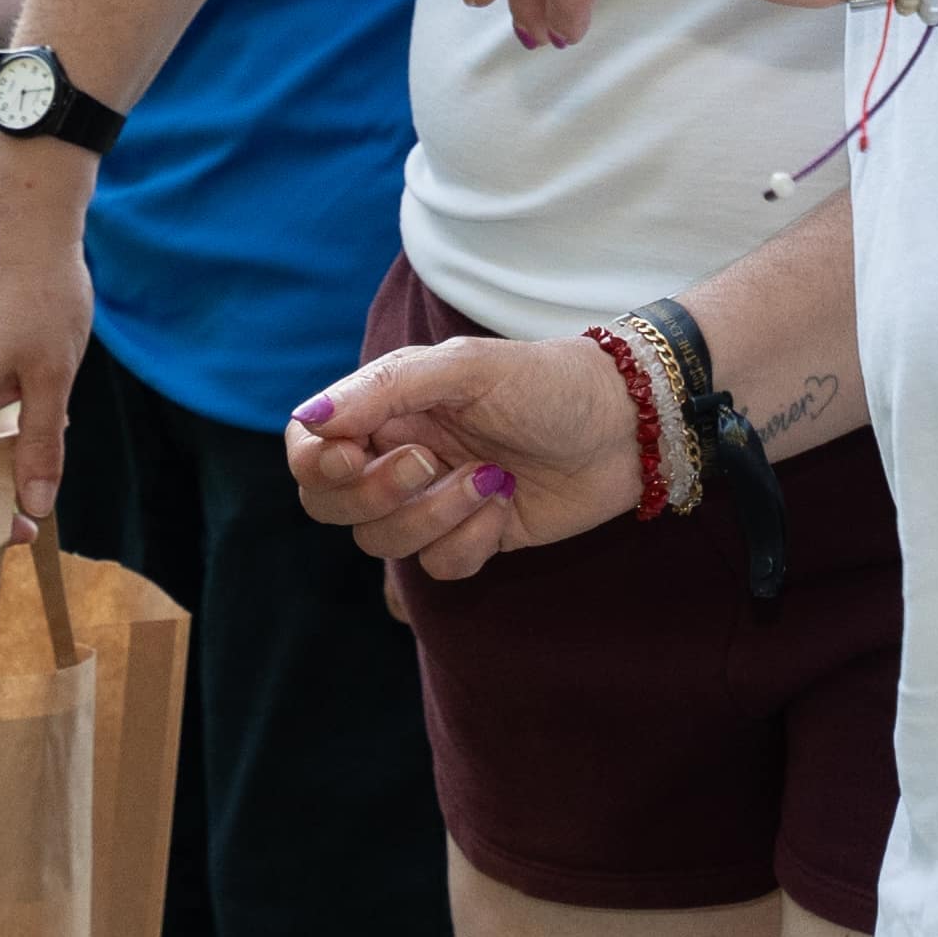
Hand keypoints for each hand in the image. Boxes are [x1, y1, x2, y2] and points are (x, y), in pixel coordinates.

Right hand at [282, 335, 644, 580]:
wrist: (628, 424)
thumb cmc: (549, 381)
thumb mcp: (467, 368)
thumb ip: (387, 388)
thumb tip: (311, 420)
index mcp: (387, 408)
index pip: (309, 446)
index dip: (314, 464)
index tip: (349, 459)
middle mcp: (400, 454)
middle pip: (331, 505)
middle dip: (375, 496)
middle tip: (429, 463)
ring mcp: (434, 501)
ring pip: (383, 542)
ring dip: (434, 516)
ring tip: (489, 479)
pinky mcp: (472, 539)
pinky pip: (436, 568)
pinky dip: (469, 542)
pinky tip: (505, 505)